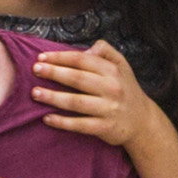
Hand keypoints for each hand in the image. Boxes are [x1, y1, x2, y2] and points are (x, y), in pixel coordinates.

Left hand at [28, 43, 142, 147]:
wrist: (142, 121)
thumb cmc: (125, 89)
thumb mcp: (121, 65)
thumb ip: (105, 51)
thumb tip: (85, 50)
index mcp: (112, 71)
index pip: (82, 60)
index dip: (61, 57)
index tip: (42, 56)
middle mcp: (111, 88)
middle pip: (77, 79)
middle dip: (54, 73)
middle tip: (35, 70)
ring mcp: (108, 109)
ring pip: (76, 102)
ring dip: (53, 97)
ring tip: (35, 93)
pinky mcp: (104, 128)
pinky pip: (80, 125)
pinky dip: (62, 122)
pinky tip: (47, 119)